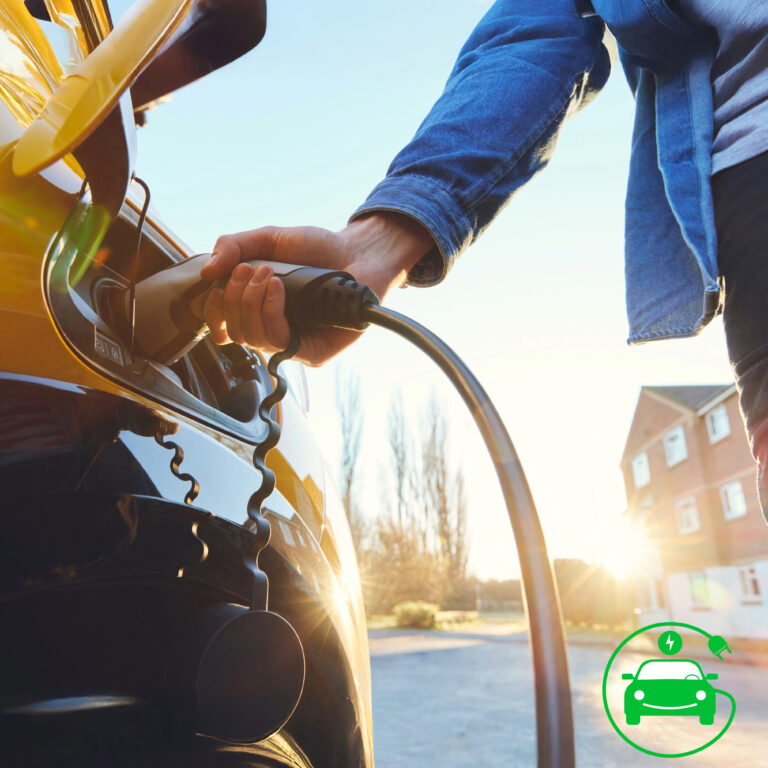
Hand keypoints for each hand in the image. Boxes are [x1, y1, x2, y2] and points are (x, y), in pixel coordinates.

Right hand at [200, 213, 434, 364]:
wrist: (357, 251)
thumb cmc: (316, 248)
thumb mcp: (268, 239)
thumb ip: (233, 246)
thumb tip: (206, 273)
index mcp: (257, 310)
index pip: (223, 327)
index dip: (213, 313)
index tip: (216, 288)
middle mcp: (272, 330)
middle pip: (234, 332)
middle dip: (234, 298)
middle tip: (250, 270)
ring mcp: (293, 343)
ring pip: (252, 339)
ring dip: (251, 303)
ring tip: (268, 275)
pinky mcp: (312, 353)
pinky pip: (279, 343)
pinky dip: (271, 313)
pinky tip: (278, 288)